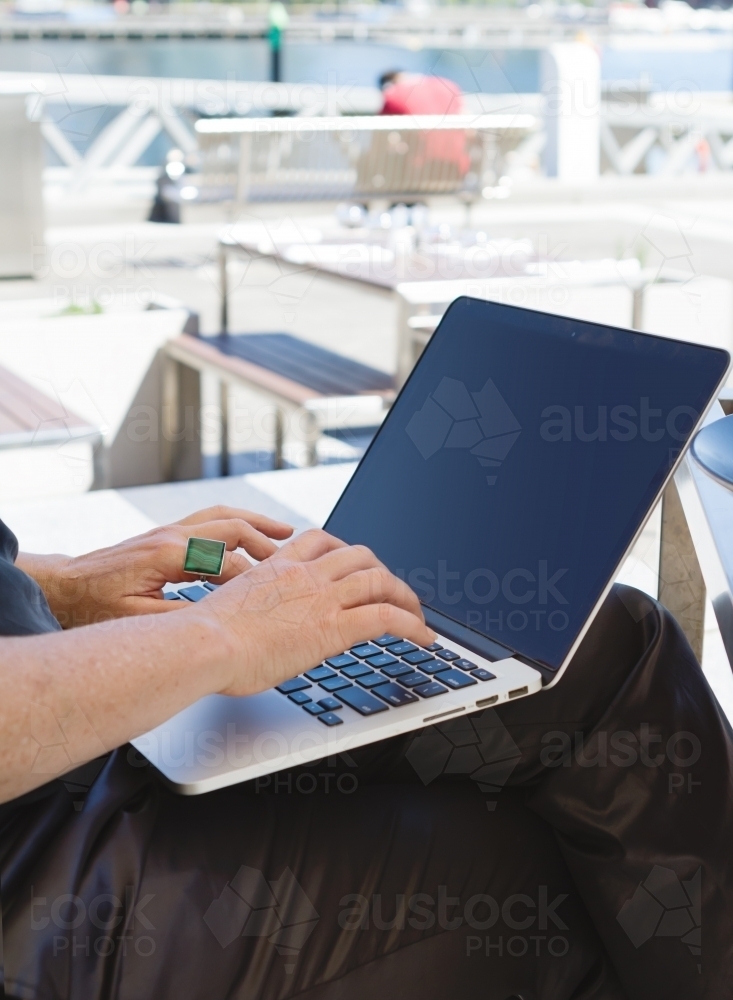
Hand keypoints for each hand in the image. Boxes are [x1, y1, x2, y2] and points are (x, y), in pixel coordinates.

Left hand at [18, 506, 293, 626]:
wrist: (63, 587)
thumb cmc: (94, 606)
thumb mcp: (137, 621)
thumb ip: (180, 618)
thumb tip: (219, 621)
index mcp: (169, 554)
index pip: (228, 562)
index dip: (256, 580)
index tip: (278, 595)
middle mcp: (173, 535)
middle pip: (233, 527)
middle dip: (267, 540)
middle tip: (295, 556)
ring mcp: (169, 531)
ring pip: (223, 516)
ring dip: (256, 523)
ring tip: (286, 532)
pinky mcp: (165, 536)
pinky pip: (211, 522)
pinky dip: (237, 525)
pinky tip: (251, 535)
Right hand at [197, 528, 434, 696]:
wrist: (202, 644)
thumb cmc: (203, 637)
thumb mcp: (228, 608)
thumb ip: (250, 607)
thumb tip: (250, 625)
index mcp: (278, 566)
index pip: (321, 540)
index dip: (344, 550)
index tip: (354, 563)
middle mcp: (304, 574)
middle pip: (360, 555)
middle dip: (383, 571)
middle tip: (393, 590)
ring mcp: (321, 597)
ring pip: (380, 580)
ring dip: (406, 596)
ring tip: (417, 615)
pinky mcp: (333, 627)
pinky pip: (387, 617)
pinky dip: (413, 625)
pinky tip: (424, 639)